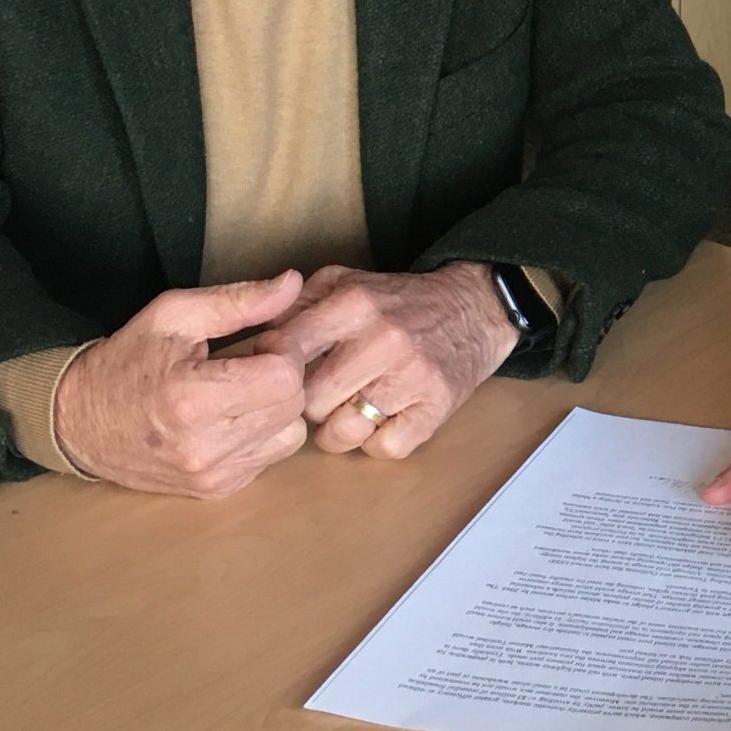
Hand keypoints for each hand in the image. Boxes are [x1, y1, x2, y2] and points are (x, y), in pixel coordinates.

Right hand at [53, 272, 310, 497]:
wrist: (78, 423)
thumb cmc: (127, 362)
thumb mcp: (174, 315)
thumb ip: (237, 300)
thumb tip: (292, 283)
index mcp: (192, 400)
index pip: (284, 377)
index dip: (283, 350)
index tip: (261, 341)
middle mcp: (205, 447)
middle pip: (293, 406)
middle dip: (283, 376)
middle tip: (252, 361)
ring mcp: (212, 475)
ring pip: (291, 436)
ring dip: (278, 408)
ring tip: (242, 390)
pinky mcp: (216, 490)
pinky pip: (270, 458)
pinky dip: (263, 434)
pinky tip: (233, 417)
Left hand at [251, 263, 516, 459]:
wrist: (475, 308)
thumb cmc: (400, 302)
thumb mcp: (347, 282)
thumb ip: (297, 304)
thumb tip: (255, 340)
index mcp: (355, 303)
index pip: (286, 349)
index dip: (274, 370)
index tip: (281, 374)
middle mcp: (383, 338)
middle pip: (309, 401)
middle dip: (308, 404)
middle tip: (321, 395)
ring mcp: (413, 376)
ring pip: (343, 432)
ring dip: (339, 430)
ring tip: (348, 411)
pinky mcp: (437, 407)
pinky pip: (385, 448)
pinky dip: (378, 443)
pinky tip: (382, 421)